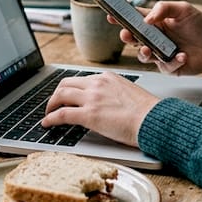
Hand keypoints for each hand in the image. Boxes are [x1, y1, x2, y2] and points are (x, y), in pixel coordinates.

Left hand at [41, 72, 158, 146]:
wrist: (153, 120)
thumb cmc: (147, 112)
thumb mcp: (128, 93)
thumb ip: (113, 94)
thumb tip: (106, 104)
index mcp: (108, 78)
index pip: (81, 80)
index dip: (70, 89)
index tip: (67, 96)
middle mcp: (98, 84)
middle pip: (66, 83)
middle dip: (56, 94)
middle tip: (53, 104)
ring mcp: (92, 98)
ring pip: (60, 95)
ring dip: (50, 105)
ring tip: (48, 114)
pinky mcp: (89, 115)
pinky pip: (62, 114)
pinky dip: (51, 118)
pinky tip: (47, 124)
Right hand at [114, 0, 201, 74]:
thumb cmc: (201, 25)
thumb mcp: (183, 9)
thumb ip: (163, 8)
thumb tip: (146, 19)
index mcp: (156, 22)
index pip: (134, 19)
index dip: (121, 17)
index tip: (110, 16)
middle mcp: (155, 38)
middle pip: (134, 38)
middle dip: (127, 37)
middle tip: (126, 35)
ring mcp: (161, 53)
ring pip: (143, 56)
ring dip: (144, 53)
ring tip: (149, 50)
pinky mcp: (170, 66)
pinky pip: (164, 66)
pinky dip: (172, 61)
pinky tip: (182, 55)